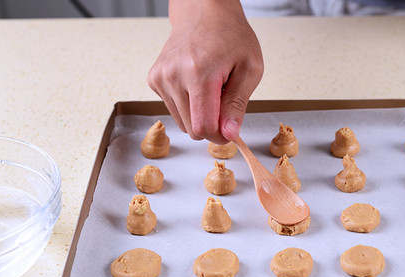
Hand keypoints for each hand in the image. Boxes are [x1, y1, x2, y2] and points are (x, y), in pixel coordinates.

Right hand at [147, 0, 262, 143]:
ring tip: (211, 88)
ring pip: (183, 123)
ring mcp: (160, 77)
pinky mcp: (154, 79)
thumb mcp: (249, 69)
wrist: (204, 12)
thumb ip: (238, 105)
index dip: (220, 136)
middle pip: (192, 129)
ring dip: (200, 114)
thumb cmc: (231, 36)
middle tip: (224, 101)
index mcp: (198, 73)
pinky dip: (189, 104)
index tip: (230, 130)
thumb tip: (229, 134)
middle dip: (211, 124)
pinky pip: (174, 109)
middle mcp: (173, 75)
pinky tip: (197, 83)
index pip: (203, 127)